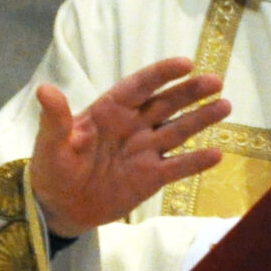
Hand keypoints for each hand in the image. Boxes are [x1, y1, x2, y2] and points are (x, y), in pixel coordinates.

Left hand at [28, 60, 229, 237]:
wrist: (59, 206)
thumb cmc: (53, 168)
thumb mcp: (50, 143)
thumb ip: (55, 118)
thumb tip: (45, 90)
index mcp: (109, 110)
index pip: (139, 86)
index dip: (161, 74)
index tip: (184, 63)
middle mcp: (133, 125)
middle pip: (166, 104)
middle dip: (190, 92)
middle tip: (216, 81)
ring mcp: (145, 150)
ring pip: (178, 130)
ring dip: (201, 119)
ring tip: (225, 106)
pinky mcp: (151, 177)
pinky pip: (178, 167)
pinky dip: (196, 162)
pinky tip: (217, 154)